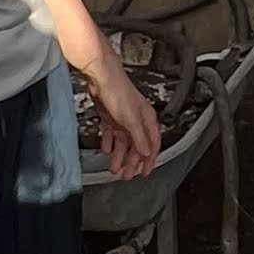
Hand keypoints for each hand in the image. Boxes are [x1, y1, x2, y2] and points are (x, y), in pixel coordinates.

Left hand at [86, 52, 161, 180]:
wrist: (101, 77)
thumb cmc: (118, 92)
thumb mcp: (130, 120)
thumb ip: (139, 138)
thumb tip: (146, 153)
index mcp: (146, 120)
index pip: (152, 145)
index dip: (149, 160)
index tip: (144, 172)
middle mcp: (137, 120)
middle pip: (137, 146)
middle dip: (133, 162)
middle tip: (127, 175)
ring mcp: (123, 119)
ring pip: (124, 142)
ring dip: (120, 156)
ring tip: (115, 168)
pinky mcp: (111, 116)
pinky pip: (112, 134)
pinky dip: (110, 143)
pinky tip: (107, 150)